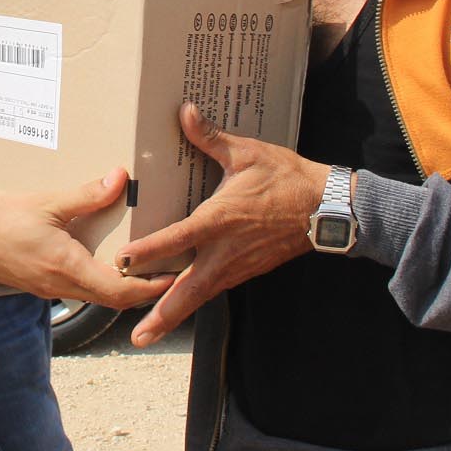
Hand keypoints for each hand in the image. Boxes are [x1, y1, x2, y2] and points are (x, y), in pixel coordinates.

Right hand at [0, 169, 172, 308]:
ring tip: (145, 264)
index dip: (150, 287)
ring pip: (97, 296)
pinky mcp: (40, 285)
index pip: (120, 291)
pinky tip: (106, 260)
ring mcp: (49, 289)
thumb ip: (87, 194)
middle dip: (144, 289)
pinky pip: (80, 289)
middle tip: (169, 270)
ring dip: (123, 286)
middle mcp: (61, 286)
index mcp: (67, 267)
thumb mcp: (47, 201)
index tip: (173, 275)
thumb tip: (120, 178)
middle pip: (114, 299)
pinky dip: (101, 281)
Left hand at [118, 103, 326, 346]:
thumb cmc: (286, 178)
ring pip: (200, 296)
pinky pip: (215, 290)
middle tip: (137, 339)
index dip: (148, 251)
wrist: (328, 208)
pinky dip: (193, 301)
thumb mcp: (247, 153)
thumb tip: (184, 111)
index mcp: (220, 220)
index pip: (177, 238)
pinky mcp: (247, 271)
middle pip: (188, 290)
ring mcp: (237, 266)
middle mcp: (225, 250)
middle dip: (162, 315)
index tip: (122, 263)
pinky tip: (177, 307)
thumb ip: (210, 138)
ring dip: (174, 315)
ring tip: (147, 334)